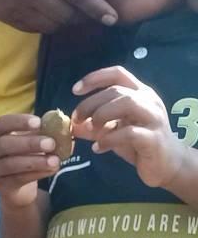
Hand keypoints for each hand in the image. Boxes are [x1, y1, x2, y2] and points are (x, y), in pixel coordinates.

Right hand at [0, 0, 116, 32]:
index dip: (95, 7)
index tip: (111, 18)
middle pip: (65, 14)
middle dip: (81, 17)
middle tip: (90, 14)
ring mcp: (17, 6)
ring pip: (51, 25)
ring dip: (65, 22)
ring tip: (70, 14)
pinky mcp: (7, 17)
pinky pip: (35, 28)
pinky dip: (48, 24)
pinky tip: (51, 15)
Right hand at [0, 114, 60, 207]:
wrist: (17, 188)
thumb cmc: (25, 157)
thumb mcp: (33, 143)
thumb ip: (46, 134)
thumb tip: (67, 130)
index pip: (3, 123)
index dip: (19, 121)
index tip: (39, 123)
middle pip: (4, 144)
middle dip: (29, 143)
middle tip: (51, 143)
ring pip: (10, 164)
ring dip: (35, 161)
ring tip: (55, 160)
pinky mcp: (0, 186)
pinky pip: (18, 179)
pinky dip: (37, 174)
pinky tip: (52, 170)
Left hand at [72, 66, 184, 187]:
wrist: (167, 164)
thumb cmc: (138, 144)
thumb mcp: (112, 133)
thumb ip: (93, 128)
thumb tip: (71, 125)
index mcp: (139, 94)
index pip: (118, 74)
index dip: (95, 78)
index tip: (75, 90)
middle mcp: (148, 101)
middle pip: (116, 90)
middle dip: (90, 103)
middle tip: (76, 119)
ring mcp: (153, 118)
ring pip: (126, 103)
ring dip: (101, 115)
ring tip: (89, 130)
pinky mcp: (153, 138)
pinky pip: (129, 133)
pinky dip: (109, 139)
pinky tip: (98, 148)